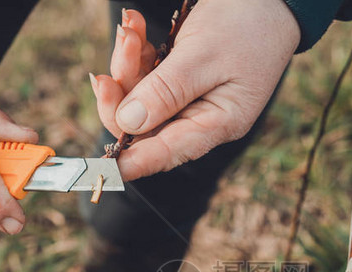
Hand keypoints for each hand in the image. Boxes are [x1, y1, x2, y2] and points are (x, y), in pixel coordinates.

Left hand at [90, 0, 299, 180]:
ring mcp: (189, 96)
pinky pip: (146, 73)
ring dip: (126, 64)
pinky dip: (136, 51)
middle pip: (145, 126)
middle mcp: (201, 116)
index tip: (102, 167)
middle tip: (106, 75)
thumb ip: (167, 91)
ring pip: (139, 96)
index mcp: (218, 123)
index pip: (168, 152)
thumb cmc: (249, 25)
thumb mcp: (205, 57)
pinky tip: (136, 25)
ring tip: (131, 30)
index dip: (133, 162)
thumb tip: (128, 124)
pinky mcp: (179, 75)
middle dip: (121, 98)